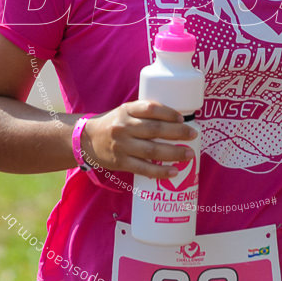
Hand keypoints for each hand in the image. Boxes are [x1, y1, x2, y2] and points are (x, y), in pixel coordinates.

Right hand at [81, 101, 196, 178]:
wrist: (87, 140)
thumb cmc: (114, 124)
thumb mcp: (125, 112)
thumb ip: (145, 114)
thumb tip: (178, 120)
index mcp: (127, 110)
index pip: (150, 108)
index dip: (169, 113)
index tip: (183, 117)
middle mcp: (124, 127)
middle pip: (155, 129)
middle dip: (178, 132)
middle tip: (194, 134)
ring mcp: (122, 146)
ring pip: (152, 150)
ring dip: (174, 153)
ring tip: (189, 154)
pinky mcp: (121, 162)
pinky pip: (143, 168)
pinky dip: (160, 171)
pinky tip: (174, 171)